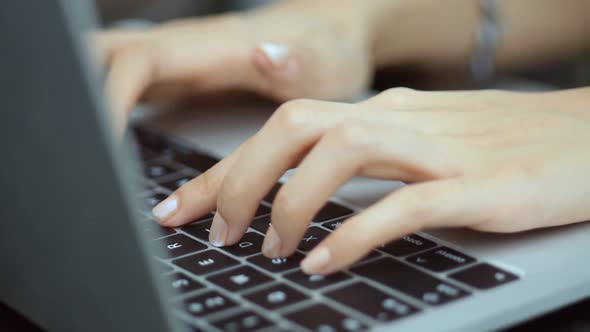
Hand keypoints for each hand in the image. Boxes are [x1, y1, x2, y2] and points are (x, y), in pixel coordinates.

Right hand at [92, 1, 373, 127]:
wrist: (327, 33)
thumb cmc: (325, 50)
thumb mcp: (322, 59)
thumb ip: (296, 61)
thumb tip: (264, 54)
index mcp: (210, 47)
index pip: (139, 62)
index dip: (111, 99)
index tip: (102, 143)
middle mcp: (185, 49)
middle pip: (106, 54)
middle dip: (81, 93)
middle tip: (82, 152)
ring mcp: (180, 60)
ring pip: (112, 66)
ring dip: (89, 97)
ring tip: (88, 151)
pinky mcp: (183, 75)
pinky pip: (131, 84)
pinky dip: (111, 107)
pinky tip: (111, 138)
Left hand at [151, 87, 589, 274]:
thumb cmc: (507, 143)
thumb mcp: (423, 144)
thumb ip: (369, 162)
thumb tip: (308, 192)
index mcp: (383, 112)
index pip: (284, 127)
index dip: (227, 166)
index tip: (185, 204)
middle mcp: (400, 119)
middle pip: (293, 127)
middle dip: (239, 178)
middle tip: (214, 231)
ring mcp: (440, 148)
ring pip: (338, 152)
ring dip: (290, 203)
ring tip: (270, 250)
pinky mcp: (480, 184)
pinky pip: (403, 204)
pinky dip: (355, 233)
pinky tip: (325, 262)